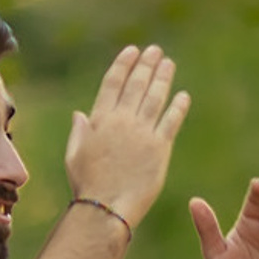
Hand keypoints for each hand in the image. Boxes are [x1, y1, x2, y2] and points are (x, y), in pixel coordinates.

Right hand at [65, 44, 190, 224]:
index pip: (113, 83)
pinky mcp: (160, 149)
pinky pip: (171, 122)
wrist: (106, 207)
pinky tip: (184, 96)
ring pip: (155, 98)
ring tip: (169, 64)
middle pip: (137, 85)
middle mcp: (122, 121)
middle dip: (147, 64)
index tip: (132, 51)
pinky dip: (178, 106)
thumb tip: (80, 114)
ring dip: (163, 78)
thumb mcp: (75, 154)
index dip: (124, 64)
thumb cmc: (87, 185)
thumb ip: (80, 131)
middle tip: (156, 51)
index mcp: (100, 119)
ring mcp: (142, 133)